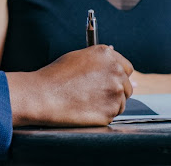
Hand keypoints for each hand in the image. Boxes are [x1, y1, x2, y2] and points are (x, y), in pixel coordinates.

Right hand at [7, 45, 132, 126]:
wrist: (43, 95)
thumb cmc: (55, 76)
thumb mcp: (78, 57)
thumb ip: (99, 60)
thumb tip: (112, 63)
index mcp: (107, 55)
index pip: (127, 67)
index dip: (118, 76)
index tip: (110, 82)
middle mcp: (115, 71)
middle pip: (127, 85)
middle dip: (115, 90)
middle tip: (96, 94)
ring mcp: (115, 91)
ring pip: (121, 102)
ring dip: (109, 103)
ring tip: (87, 101)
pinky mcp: (111, 111)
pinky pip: (113, 115)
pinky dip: (103, 114)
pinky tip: (86, 109)